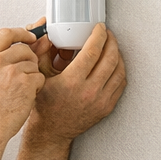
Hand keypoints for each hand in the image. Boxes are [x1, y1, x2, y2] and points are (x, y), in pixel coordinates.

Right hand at [0, 27, 44, 140]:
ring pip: (33, 63)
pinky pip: (39, 77)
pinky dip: (35, 87)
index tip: (30, 36)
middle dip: (28, 60)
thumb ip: (4, 57)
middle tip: (20, 77)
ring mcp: (10, 71)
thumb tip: (34, 41)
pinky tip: (23, 97)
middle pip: (24, 48)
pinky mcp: (25, 82)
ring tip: (17, 91)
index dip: (22, 33)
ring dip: (31, 76)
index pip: (6, 33)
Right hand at [26, 22, 125, 140]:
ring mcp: (100, 100)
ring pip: (119, 69)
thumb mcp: (39, 79)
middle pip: (110, 57)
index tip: (99, 28)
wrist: (51, 131)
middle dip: (111, 41)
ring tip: (111, 47)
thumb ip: (43, 55)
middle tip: (107, 35)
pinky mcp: (107, 107)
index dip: (98, 35)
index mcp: (71, 82)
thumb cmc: (44, 106)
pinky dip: (120, 70)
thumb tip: (48, 37)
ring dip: (117, 54)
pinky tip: (114, 64)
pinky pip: (121, 83)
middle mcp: (89, 91)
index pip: (92, 51)